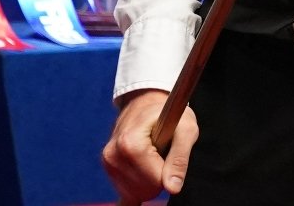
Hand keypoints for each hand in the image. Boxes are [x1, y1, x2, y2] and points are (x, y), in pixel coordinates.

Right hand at [101, 89, 198, 204]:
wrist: (146, 101)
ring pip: (136, 193)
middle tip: (162, 153)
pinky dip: (137, 188)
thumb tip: (173, 188)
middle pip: (144, 190)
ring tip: (152, 155)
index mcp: (130, 144)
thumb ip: (180, 158)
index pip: (155, 181)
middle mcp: (113, 155)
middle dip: (159, 176)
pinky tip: (142, 180)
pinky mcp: (109, 169)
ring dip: (149, 179)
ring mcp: (108, 164)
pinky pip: (125, 193)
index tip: (170, 151)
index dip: (169, 170)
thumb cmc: (167, 112)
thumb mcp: (185, 128)